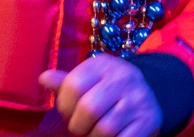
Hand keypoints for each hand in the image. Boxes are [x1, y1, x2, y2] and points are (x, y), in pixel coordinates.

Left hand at [40, 56, 161, 136]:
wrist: (150, 95)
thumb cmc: (108, 89)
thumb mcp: (89, 79)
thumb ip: (66, 82)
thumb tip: (43, 78)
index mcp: (103, 64)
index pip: (74, 85)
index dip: (64, 105)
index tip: (68, 111)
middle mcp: (123, 78)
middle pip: (88, 108)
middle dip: (78, 125)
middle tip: (80, 127)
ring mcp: (138, 99)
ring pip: (104, 129)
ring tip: (94, 132)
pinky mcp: (149, 120)